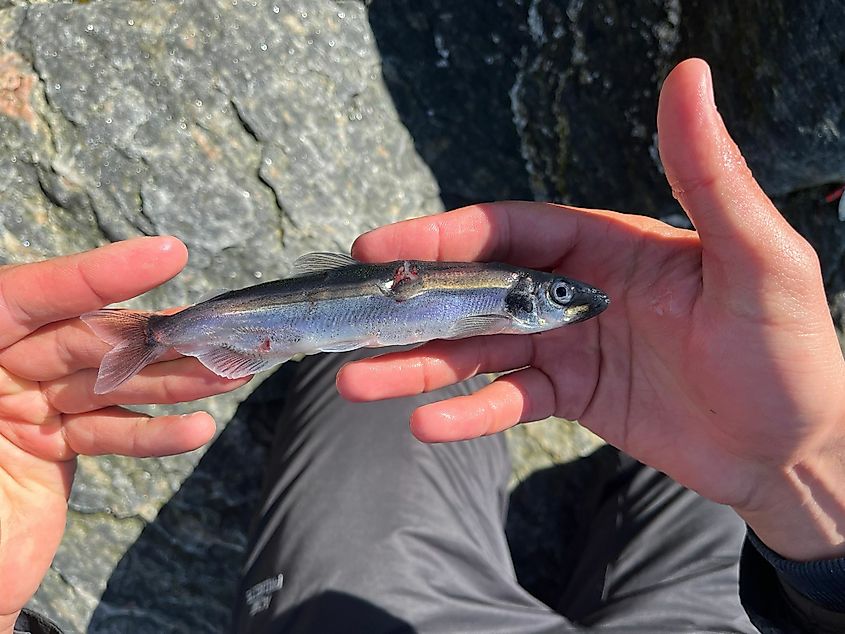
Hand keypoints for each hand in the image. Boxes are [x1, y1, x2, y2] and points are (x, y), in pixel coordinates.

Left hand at [0, 237, 247, 631]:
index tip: (167, 254)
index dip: (98, 274)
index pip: (29, 295)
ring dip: (173, 381)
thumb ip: (4, 371)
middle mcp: (0, 370)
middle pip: (90, 338)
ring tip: (228, 374)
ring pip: (111, 385)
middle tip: (220, 327)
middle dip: (158, 335)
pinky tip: (196, 428)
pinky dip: (155, 434)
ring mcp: (28, 409)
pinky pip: (110, 434)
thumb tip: (90, 327)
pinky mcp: (51, 450)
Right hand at [337, 59, 844, 561]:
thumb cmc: (790, 349)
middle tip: (348, 320)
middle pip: (474, 292)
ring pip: (476, 351)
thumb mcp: (756, 257)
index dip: (441, 236)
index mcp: (606, 245)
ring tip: (359, 382)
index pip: (507, 231)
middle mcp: (574, 290)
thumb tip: (687, 76)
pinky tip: (429, 425)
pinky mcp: (572, 397)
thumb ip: (707, 175)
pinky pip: (508, 401)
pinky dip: (468, 413)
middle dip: (410, 304)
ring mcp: (568, 346)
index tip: (378, 244)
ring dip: (417, 365)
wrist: (797, 449)